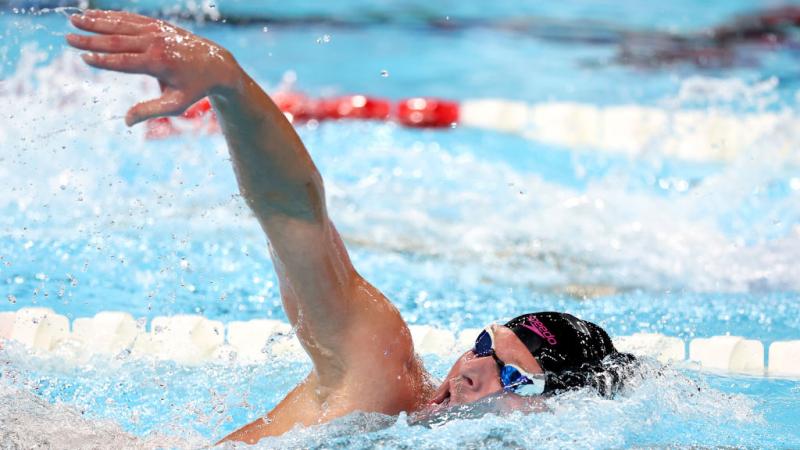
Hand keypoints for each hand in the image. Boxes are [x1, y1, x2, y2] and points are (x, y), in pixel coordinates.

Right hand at [66, 10, 240, 125]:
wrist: (216, 64)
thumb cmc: (194, 88)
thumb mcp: (176, 105)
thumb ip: (151, 111)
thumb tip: (127, 122)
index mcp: (159, 63)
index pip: (124, 62)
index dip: (102, 60)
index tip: (83, 58)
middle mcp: (157, 43)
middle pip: (118, 41)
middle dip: (91, 39)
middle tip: (68, 37)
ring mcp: (157, 31)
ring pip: (122, 25)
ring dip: (96, 21)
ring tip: (74, 19)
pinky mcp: (158, 25)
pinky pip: (131, 19)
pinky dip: (112, 16)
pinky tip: (95, 15)